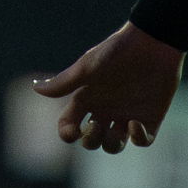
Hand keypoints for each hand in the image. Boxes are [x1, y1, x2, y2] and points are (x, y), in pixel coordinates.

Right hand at [33, 21, 182, 153]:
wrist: (152, 42)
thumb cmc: (116, 52)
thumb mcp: (87, 68)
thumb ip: (64, 82)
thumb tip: (36, 88)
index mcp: (87, 98)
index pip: (70, 124)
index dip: (67, 133)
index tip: (72, 131)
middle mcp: (106, 110)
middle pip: (92, 140)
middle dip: (91, 141)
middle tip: (96, 126)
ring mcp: (128, 115)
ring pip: (115, 145)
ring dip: (112, 145)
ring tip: (116, 130)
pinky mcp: (150, 117)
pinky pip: (143, 140)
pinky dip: (139, 138)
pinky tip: (136, 123)